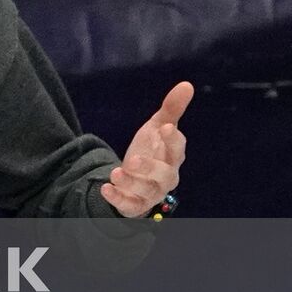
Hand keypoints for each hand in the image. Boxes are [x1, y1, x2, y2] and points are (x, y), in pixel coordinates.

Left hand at [101, 81, 192, 216]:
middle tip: (134, 158)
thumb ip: (171, 109)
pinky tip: (105, 188)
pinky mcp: (135, 204)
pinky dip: (118, 199)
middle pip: (165, 175)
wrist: (135, 177)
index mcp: (172, 157)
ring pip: (146, 191)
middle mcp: (166, 177)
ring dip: (131, 182)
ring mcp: (151, 192)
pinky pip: (129, 206)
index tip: (164, 127)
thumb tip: (187, 84)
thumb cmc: (152, 150)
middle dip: (151, 167)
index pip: (178, 149)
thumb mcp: (156, 128)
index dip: (173, 140)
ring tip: (116, 172)